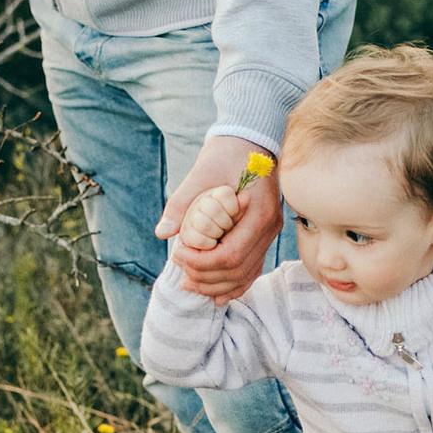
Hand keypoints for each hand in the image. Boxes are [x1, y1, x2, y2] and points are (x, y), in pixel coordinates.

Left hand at [156, 134, 282, 301]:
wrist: (251, 140)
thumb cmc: (226, 153)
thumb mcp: (201, 173)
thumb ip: (181, 204)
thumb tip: (162, 233)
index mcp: (257, 213)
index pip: (230, 254)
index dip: (201, 263)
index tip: (178, 255)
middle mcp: (269, 228)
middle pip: (238, 270)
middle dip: (206, 277)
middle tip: (180, 275)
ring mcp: (270, 233)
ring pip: (246, 274)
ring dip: (217, 285)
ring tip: (191, 285)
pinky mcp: (264, 235)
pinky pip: (251, 268)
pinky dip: (233, 283)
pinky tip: (214, 292)